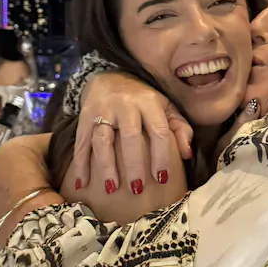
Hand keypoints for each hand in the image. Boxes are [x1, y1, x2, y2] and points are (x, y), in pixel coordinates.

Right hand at [70, 73, 193, 195]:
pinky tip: (82, 183)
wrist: (109, 77)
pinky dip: (80, 163)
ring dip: (106, 165)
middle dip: (133, 164)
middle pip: (129, 137)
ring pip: (102, 139)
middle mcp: (125, 105)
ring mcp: (102, 110)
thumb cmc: (143, 99)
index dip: (161, 156)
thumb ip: (180, 128)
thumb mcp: (166, 107)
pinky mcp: (84, 116)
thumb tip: (187, 154)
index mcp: (148, 102)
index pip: (158, 131)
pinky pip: (81, 141)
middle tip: (137, 189)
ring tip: (112, 188)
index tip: (161, 179)